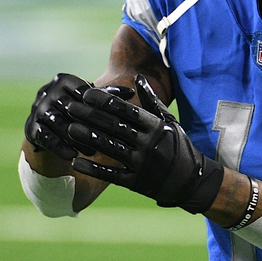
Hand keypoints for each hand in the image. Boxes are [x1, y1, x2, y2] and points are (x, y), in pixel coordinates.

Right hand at [25, 74, 134, 159]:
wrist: (48, 125)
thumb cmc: (77, 110)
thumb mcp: (91, 101)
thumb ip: (108, 96)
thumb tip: (132, 93)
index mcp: (64, 80)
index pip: (84, 92)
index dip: (101, 108)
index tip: (117, 123)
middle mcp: (48, 91)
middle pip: (72, 109)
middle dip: (91, 126)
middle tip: (107, 141)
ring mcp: (37, 108)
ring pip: (59, 124)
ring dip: (77, 139)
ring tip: (93, 152)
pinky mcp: (31, 126)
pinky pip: (46, 137)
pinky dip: (59, 147)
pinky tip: (72, 156)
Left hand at [66, 74, 223, 213]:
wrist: (193, 181)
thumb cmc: (179, 147)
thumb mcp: (170, 122)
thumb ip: (151, 101)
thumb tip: (138, 77)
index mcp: (157, 127)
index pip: (127, 110)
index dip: (105, 101)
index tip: (86, 93)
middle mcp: (150, 144)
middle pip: (115, 127)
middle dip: (90, 116)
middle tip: (70, 107)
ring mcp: (143, 165)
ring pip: (110, 148)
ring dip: (88, 138)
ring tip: (69, 129)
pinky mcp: (137, 183)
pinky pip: (111, 175)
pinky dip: (93, 168)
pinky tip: (76, 161)